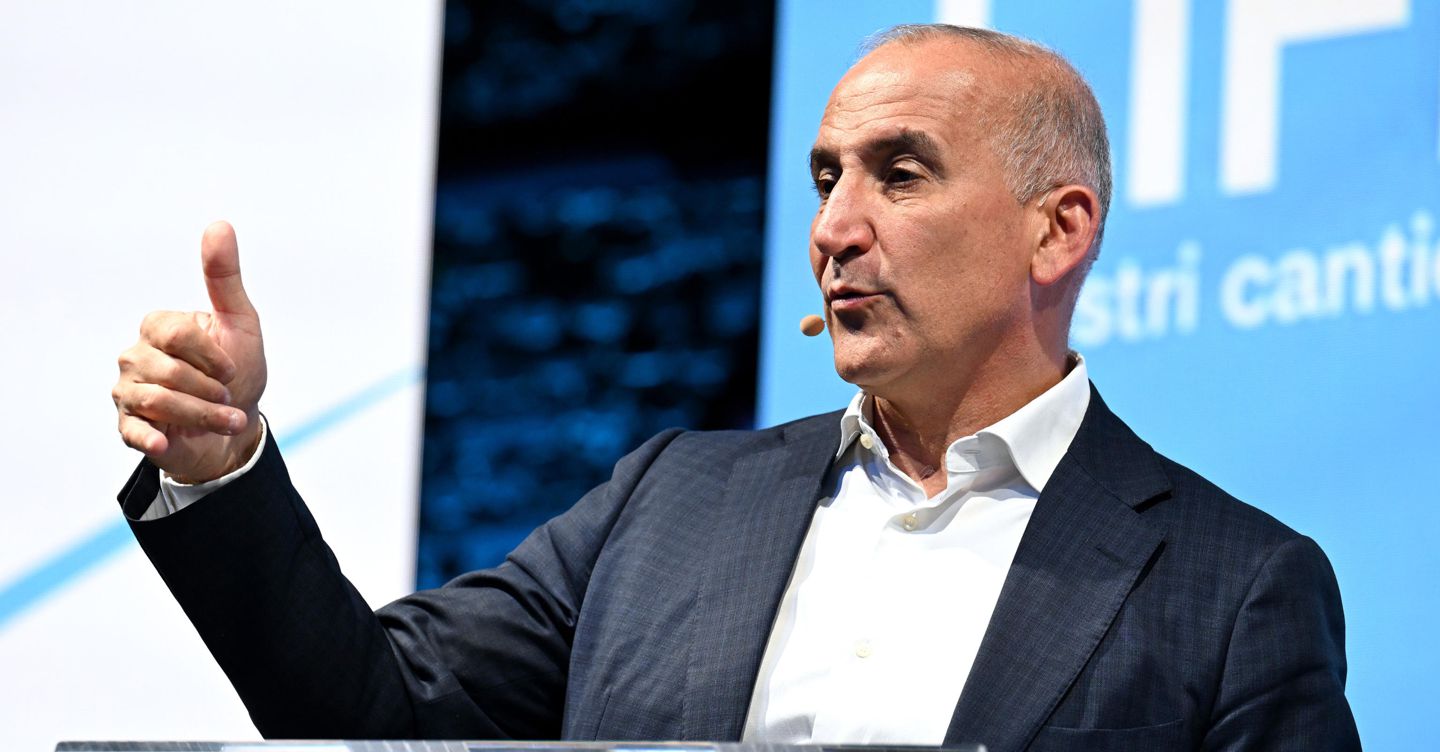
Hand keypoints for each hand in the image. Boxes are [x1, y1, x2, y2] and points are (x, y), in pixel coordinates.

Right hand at [113, 221, 267, 482]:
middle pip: (166, 370)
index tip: (233, 367)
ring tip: (229, 420)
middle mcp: (136, 356)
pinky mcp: (130, 426)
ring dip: (202, 415)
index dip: (211, 355)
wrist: (235, 428)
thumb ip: (224, 277)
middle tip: (230, 397)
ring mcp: (128, 391)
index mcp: (159, 328)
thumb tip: (219, 224)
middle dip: (210, 389)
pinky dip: (150, 437)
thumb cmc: (237, 371)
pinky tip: (167, 442)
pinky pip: (131, 430)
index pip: (173, 333)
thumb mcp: (240, 323)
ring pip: (155, 401)